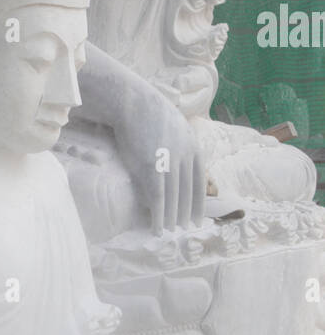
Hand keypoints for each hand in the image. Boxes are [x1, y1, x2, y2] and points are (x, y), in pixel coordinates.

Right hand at [114, 79, 204, 232]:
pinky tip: (157, 227)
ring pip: (174, 199)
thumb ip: (180, 149)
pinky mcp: (150, 167)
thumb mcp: (175, 129)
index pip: (199, 183)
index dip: (198, 203)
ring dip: (172, 218)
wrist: (134, 102)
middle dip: (186, 214)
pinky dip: (158, 215)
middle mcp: (185, 157)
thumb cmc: (149, 113)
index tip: (198, 218)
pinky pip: (158, 198)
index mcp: (194, 148)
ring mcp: (169, 163)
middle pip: (188, 194)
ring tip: (169, 232)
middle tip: (183, 230)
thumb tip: (176, 169)